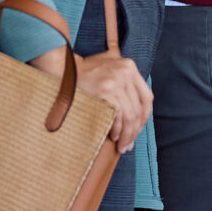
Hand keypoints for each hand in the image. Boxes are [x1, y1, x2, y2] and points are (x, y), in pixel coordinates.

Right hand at [33, 46, 153, 149]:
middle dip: (135, 131)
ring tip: (123, 145)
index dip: (145, 117)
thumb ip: (126, 79)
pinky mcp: (105, 93)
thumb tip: (138, 110)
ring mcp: (116, 83)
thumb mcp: (110, 65)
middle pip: (138, 109)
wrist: (64, 69)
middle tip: (130, 143)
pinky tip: (114, 136)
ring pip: (129, 116)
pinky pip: (117, 117)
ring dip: (127, 135)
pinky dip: (117, 130)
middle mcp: (125, 73)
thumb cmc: (86, 71)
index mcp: (129, 66)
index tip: (138, 129)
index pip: (146, 97)